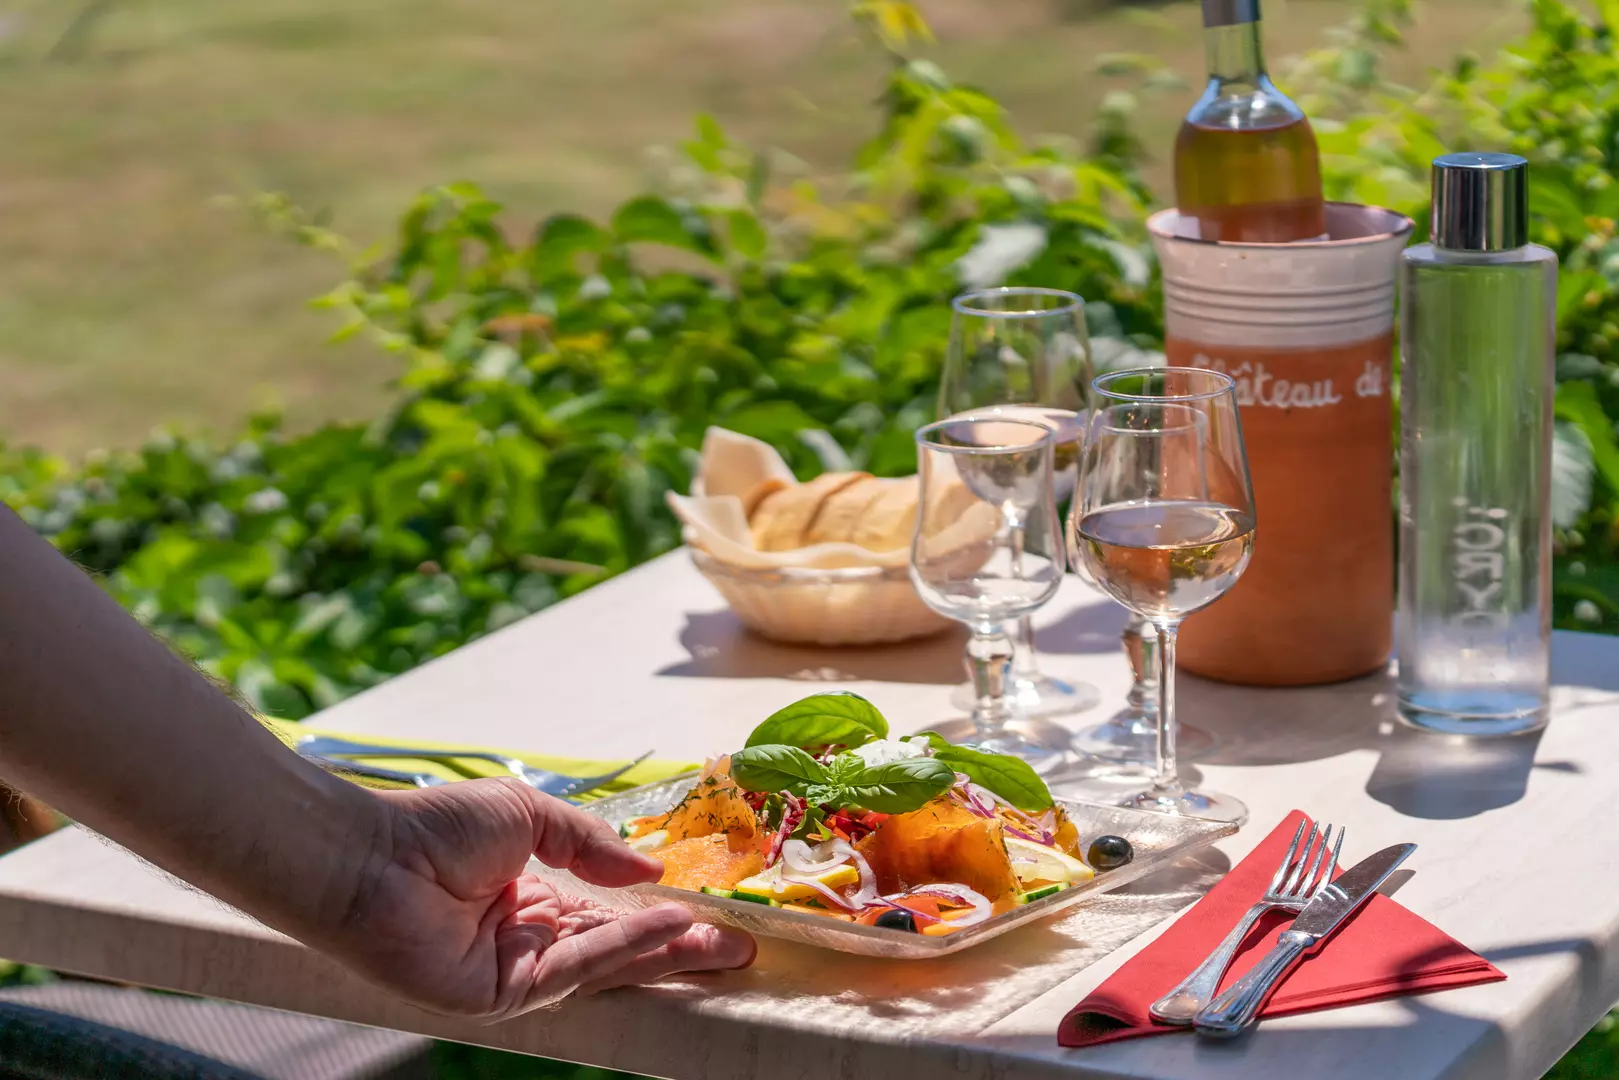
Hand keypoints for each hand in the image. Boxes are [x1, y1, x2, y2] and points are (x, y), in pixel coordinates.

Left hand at [327, 777, 754, 1019]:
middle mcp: (528, 940)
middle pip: (618, 949)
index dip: (659, 915)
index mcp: (530, 899)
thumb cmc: (436, 827)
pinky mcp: (501, 995)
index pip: (608, 915)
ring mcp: (516, 971)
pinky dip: (626, 949)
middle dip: (681, 948)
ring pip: (607, 965)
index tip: (712, 909)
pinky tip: (670, 926)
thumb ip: (591, 845)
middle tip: (741, 946)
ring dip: (667, 952)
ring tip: (723, 943)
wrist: (370, 855)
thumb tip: (650, 873)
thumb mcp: (531, 817)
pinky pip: (577, 970)